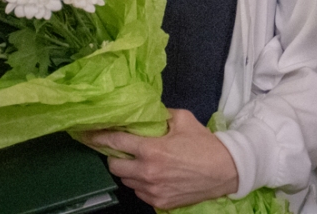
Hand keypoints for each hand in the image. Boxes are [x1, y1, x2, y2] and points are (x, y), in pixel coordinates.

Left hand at [83, 109, 238, 208]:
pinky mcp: (159, 203)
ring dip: (129, 170)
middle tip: (123, 149)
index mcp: (151, 150)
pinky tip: (153, 175)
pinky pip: (139, 192)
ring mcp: (152, 191)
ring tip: (141, 162)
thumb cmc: (204, 143)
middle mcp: (147, 172)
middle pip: (114, 166)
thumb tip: (145, 113)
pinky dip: (141, 183)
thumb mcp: (183, 120)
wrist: (226, 170)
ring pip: (126, 181)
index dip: (100, 137)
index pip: (115, 142)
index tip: (90, 134)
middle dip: (115, 156)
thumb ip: (160, 116)